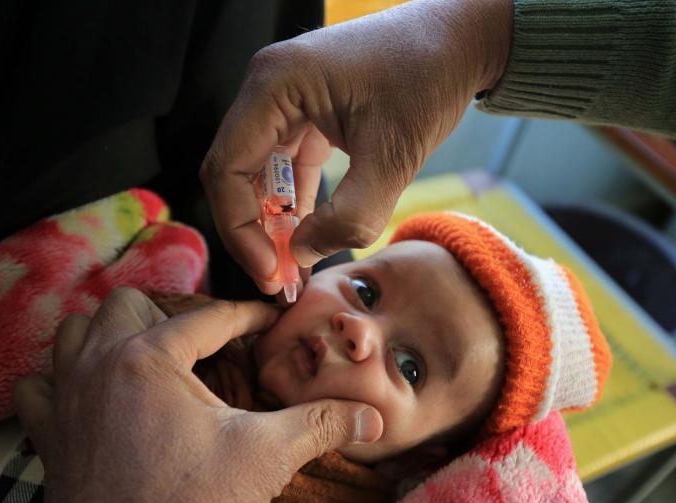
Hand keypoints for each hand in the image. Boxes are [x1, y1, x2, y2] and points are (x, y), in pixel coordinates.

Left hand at [13, 288, 382, 502]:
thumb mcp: (263, 459)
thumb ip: (318, 425)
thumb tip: (371, 417)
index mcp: (148, 359)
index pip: (209, 318)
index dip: (247, 315)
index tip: (269, 320)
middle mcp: (97, 366)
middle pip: (128, 305)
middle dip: (169, 313)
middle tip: (205, 343)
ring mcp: (64, 398)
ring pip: (75, 331)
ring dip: (109, 333)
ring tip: (148, 354)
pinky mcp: (47, 435)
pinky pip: (37, 386)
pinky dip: (59, 379)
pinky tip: (90, 395)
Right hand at [201, 0, 511, 292]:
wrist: (460, 38)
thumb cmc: (429, 77)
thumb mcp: (393, 157)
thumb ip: (348, 216)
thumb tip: (301, 255)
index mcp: (275, 86)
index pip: (226, 169)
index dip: (239, 229)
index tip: (269, 272)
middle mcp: (267, 88)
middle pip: (234, 174)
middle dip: (253, 231)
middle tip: (278, 279)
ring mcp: (283, 99)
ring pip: (256, 173)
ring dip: (271, 220)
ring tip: (292, 266)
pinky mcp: (303, 111)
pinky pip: (283, 164)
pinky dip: (292, 202)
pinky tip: (307, 235)